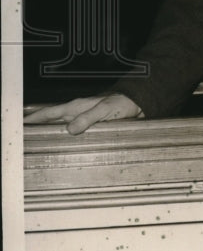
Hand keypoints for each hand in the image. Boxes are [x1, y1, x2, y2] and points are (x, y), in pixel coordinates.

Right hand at [23, 93, 143, 133]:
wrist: (136, 103)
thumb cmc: (121, 103)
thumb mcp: (104, 110)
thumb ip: (87, 118)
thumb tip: (70, 129)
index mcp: (76, 107)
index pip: (48, 113)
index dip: (33, 119)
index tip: (19, 125)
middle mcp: (76, 113)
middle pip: (49, 121)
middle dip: (35, 128)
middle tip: (21, 139)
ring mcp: (81, 119)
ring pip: (59, 127)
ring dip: (47, 134)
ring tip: (34, 145)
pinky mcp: (89, 126)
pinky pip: (71, 132)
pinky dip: (62, 138)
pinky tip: (59, 147)